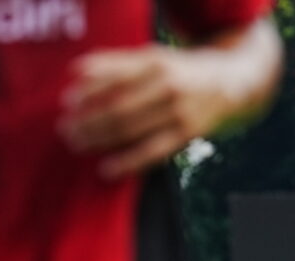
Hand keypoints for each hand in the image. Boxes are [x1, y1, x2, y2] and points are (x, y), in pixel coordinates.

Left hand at [61, 45, 241, 178]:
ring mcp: (179, 112)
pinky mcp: (187, 134)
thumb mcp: (154, 56)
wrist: (229, 82)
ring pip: (132, 130)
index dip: (88, 90)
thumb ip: (118, 63)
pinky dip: (128, 162)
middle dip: (89, 121)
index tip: (67, 102)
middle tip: (65, 129)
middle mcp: (168, 86)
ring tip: (78, 144)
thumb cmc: (180, 70)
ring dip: (100, 139)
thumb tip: (77, 72)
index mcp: (156, 62)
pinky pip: (152, 152)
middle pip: (119, 107)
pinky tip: (107, 169)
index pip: (114, 77)